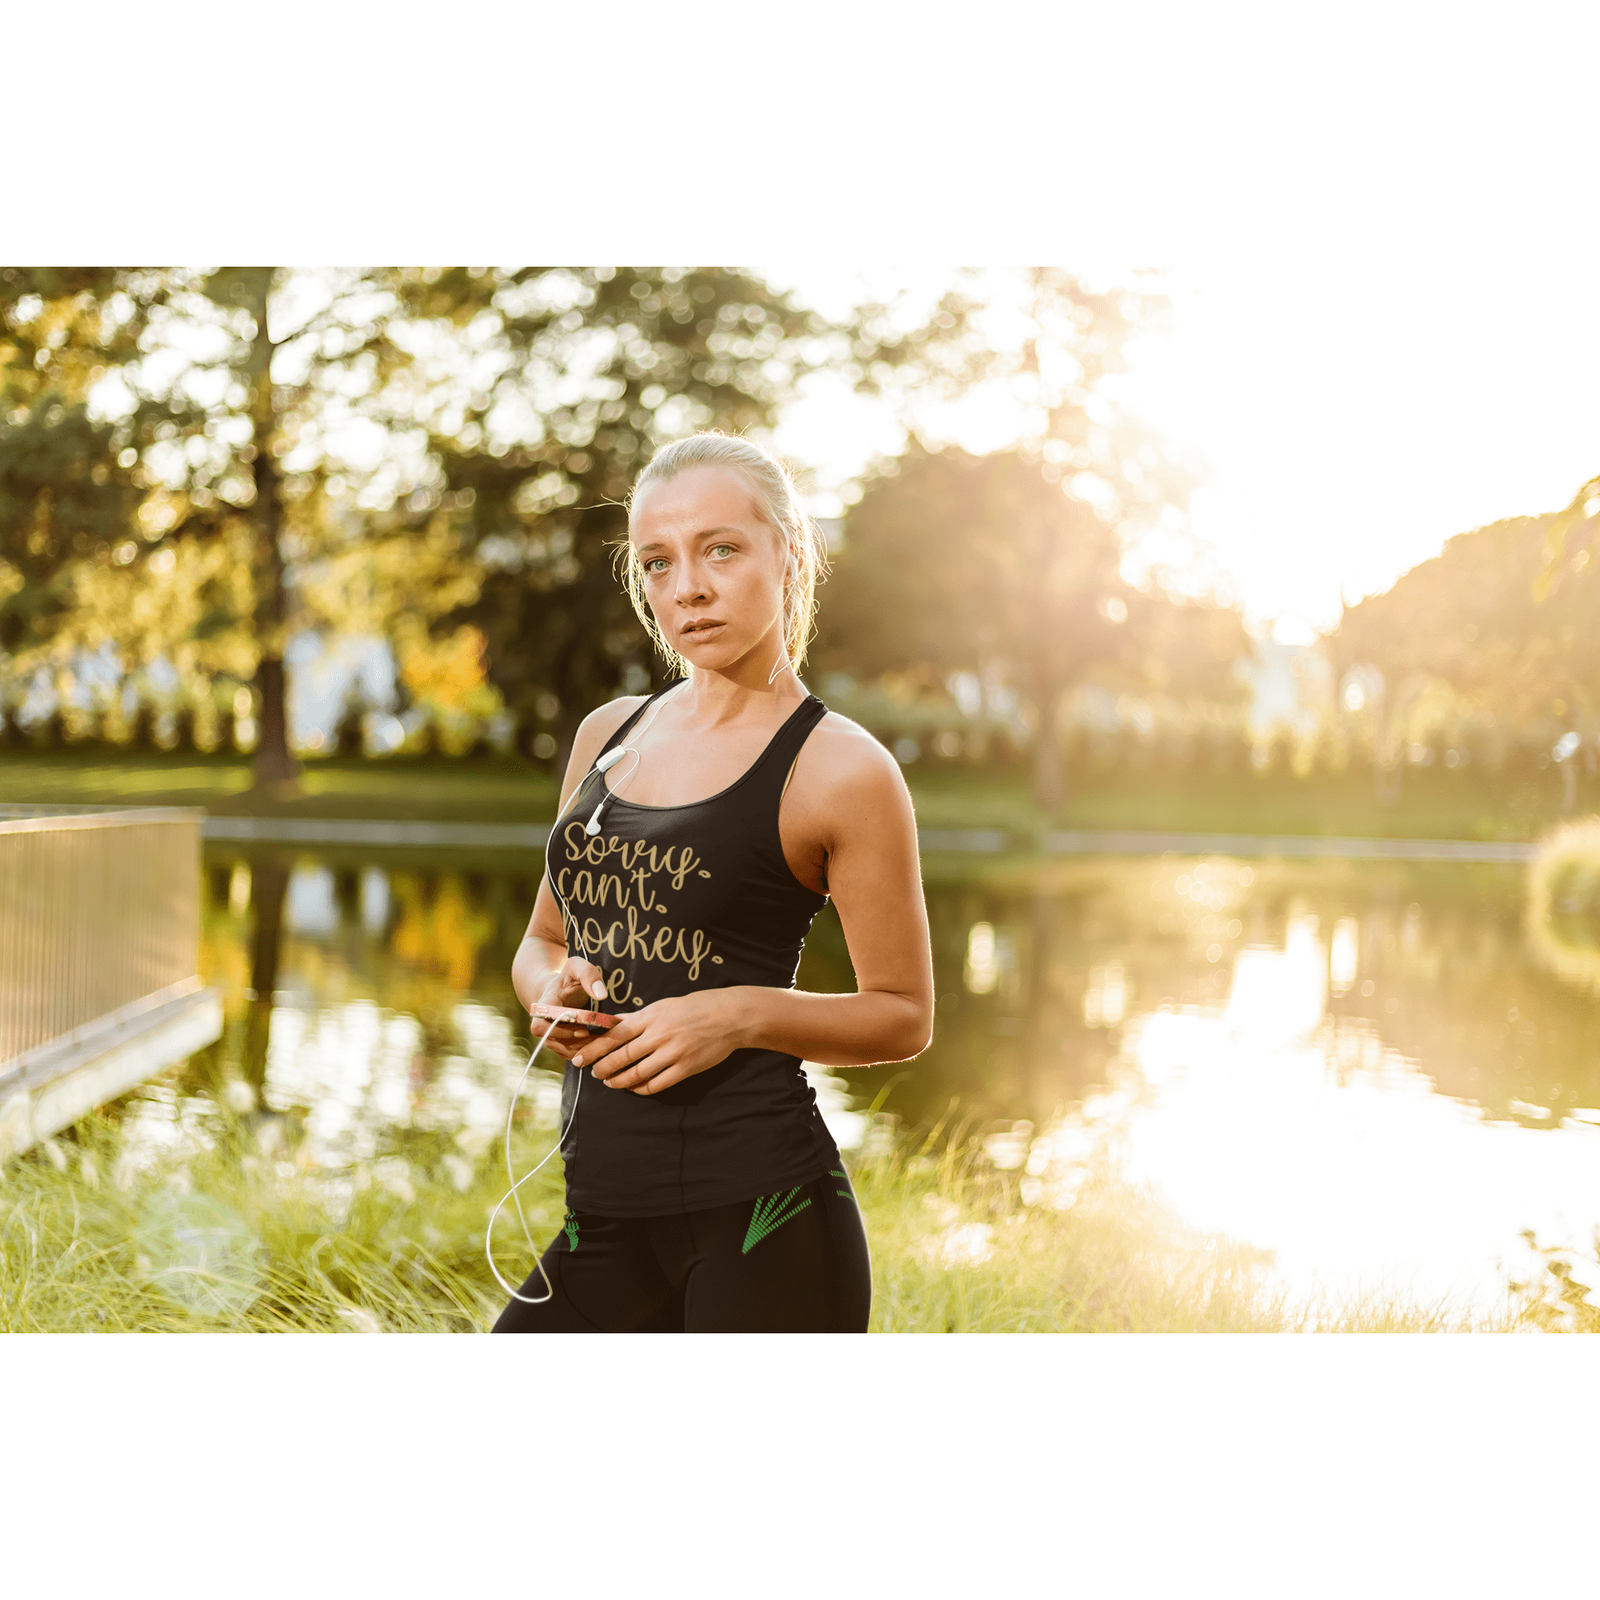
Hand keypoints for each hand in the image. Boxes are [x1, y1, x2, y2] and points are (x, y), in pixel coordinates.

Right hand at [531, 959, 611, 1060]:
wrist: (561, 990)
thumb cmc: (569, 977)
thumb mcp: (578, 967)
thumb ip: (589, 974)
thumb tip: (601, 995)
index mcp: (544, 1006)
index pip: (540, 1026)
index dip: (560, 1031)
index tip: (584, 1029)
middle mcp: (542, 1024)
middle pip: (553, 1043)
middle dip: (578, 1043)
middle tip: (601, 1039)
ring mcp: (550, 1036)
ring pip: (564, 1051)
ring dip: (585, 1049)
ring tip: (606, 1041)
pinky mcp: (560, 1044)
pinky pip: (571, 1054)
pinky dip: (587, 1052)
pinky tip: (602, 1044)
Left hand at [574, 989, 748, 1094]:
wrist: (729, 1016)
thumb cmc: (695, 1007)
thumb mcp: (663, 1005)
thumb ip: (636, 1018)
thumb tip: (610, 1024)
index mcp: (651, 1017)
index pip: (614, 1035)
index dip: (594, 1049)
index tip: (580, 1058)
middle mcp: (660, 1035)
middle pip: (622, 1057)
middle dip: (602, 1068)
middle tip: (593, 1073)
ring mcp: (674, 1054)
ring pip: (637, 1074)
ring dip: (619, 1081)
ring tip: (610, 1082)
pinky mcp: (686, 1068)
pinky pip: (657, 1084)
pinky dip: (641, 1089)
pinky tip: (634, 1088)